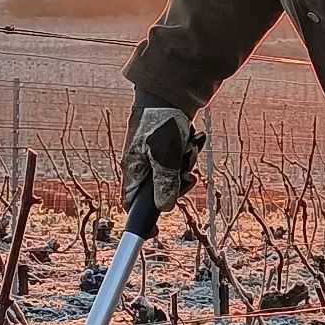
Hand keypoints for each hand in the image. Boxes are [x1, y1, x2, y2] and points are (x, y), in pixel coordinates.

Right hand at [122, 93, 205, 211]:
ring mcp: (155, 156)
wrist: (168, 91)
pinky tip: (193, 139)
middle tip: (187, 175)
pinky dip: (188, 153)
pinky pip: (180, 160)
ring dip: (186, 165)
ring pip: (173, 176)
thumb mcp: (164, 154)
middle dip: (177, 184)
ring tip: (189, 147)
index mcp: (133, 169)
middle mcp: (142, 165)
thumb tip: (165, 208)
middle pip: (159, 192)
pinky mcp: (167, 147)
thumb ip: (164, 182)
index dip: (142, 221)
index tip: (154, 234)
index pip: (132, 205)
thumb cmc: (161, 121)